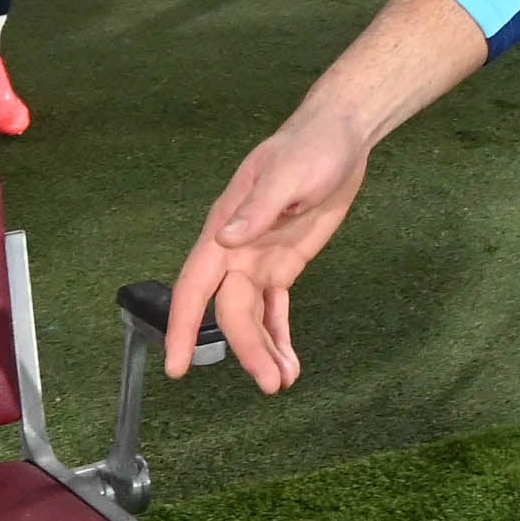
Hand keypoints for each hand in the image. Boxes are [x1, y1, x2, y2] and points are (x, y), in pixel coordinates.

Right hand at [166, 107, 375, 391]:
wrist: (342, 136)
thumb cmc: (309, 147)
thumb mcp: (287, 174)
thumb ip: (258, 208)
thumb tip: (227, 239)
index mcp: (225, 229)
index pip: (196, 286)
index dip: (184, 326)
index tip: (177, 367)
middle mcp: (236, 251)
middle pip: (232, 311)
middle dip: (246, 350)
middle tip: (269, 384)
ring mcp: (260, 260)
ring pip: (253, 317)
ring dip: (264, 350)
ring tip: (281, 383)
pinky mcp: (285, 263)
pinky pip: (275, 306)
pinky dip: (279, 335)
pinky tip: (287, 362)